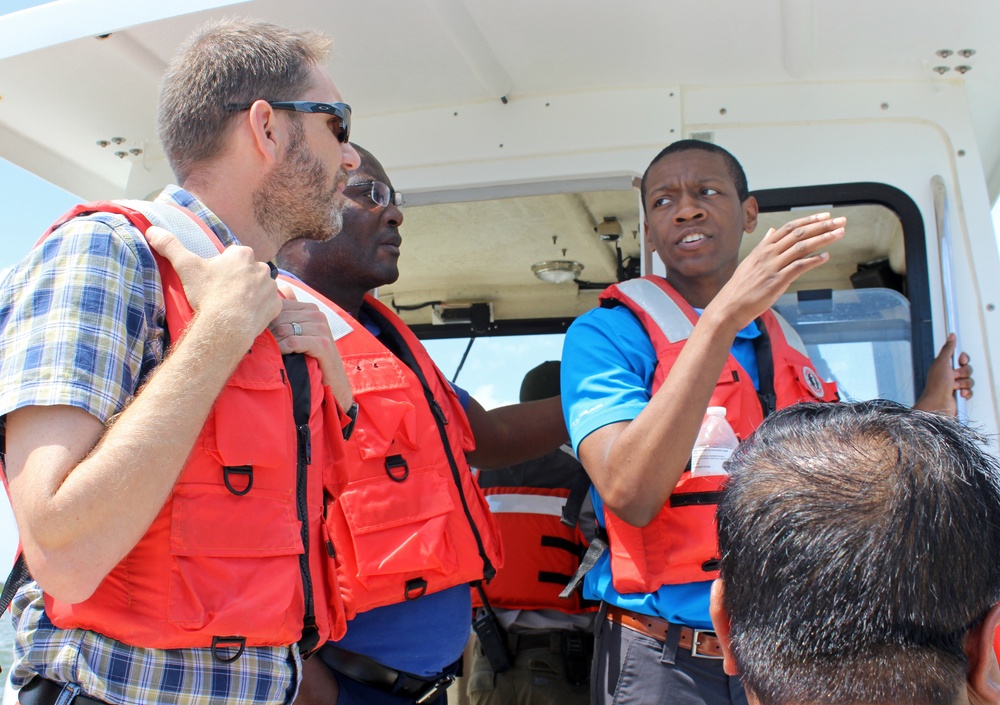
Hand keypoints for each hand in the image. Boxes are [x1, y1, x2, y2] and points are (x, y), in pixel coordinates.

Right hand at [146, 226, 280, 349]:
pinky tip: (248, 315)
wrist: (227, 325)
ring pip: (261, 286)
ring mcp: (271, 287)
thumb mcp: (186, 267)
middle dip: (239, 279)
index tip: (214, 279)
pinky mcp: (275, 306)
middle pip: (248, 270)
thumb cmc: (208, 294)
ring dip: (252, 293)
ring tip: (235, 306)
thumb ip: (170, 246)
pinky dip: (261, 309)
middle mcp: (262, 267)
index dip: (223, 267)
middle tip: (223, 293)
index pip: (234, 255)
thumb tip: (152, 230)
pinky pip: (270, 305)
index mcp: (242, 254)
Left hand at [272, 284, 352, 408]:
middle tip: (262, 346)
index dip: (267, 320)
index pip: (280, 306)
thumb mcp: (301, 334)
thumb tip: (276, 296)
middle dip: (268, 333)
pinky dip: (282, 350)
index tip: (260, 335)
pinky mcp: (322, 344)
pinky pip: (292, 342)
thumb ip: (289, 316)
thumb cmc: (312, 357)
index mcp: (311, 309)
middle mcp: (318, 315)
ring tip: (270, 353)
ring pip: (284, 330)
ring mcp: (322, 328)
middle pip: (279, 318)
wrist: (333, 379)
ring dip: (274, 343)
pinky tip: (280, 356)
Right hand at [708, 213, 845, 331]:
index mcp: (763, 247)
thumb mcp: (752, 260)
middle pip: (799, 234)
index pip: (790, 227)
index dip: (810, 220)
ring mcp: (772, 266)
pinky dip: (813, 261)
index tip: (826, 216)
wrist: (730, 305)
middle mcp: (768, 253)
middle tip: (840, 221)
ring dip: (823, 239)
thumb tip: (772, 231)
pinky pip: (798, 267)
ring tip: (839, 234)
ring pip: (801, 247)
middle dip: (822, 226)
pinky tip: (825, 257)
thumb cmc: (741, 286)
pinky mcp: (776, 281)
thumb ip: (764, 245)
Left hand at [913, 333, 972, 415]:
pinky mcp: (959, 395)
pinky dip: (965, 393)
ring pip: (970, 380)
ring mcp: (955, 385)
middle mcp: (950, 375)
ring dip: (963, 383)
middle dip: (963, 373)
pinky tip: (958, 394)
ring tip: (954, 387)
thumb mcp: (942, 362)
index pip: (960, 358)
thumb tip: (951, 336)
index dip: (963, 359)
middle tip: (954, 376)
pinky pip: (970, 391)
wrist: (937, 404)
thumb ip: (948, 349)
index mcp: (944, 366)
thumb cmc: (937, 384)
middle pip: (967, 368)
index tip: (960, 360)